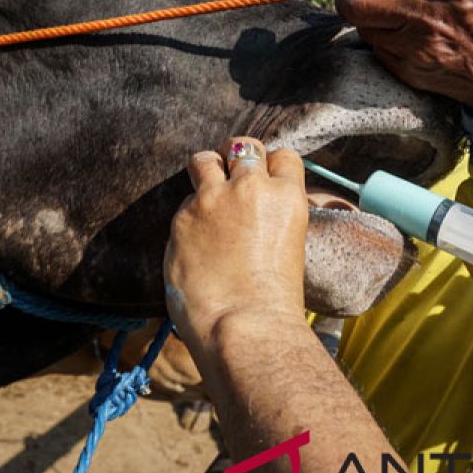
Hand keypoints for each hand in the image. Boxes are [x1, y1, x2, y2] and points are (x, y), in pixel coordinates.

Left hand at [164, 137, 309, 354]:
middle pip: (243, 146)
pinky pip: (184, 203)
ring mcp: (213, 199)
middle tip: (231, 179)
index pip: (282, 156)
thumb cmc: (274, 301)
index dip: (271, 168)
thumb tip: (254, 214)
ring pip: (204, 160)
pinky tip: (195, 242)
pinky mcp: (183, 217)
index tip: (264, 182)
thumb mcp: (289, 245)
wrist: (245, 326)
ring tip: (205, 195)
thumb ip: (271, 217)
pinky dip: (189, 217)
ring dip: (205, 171)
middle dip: (236, 159)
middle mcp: (251, 188)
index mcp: (286, 196)